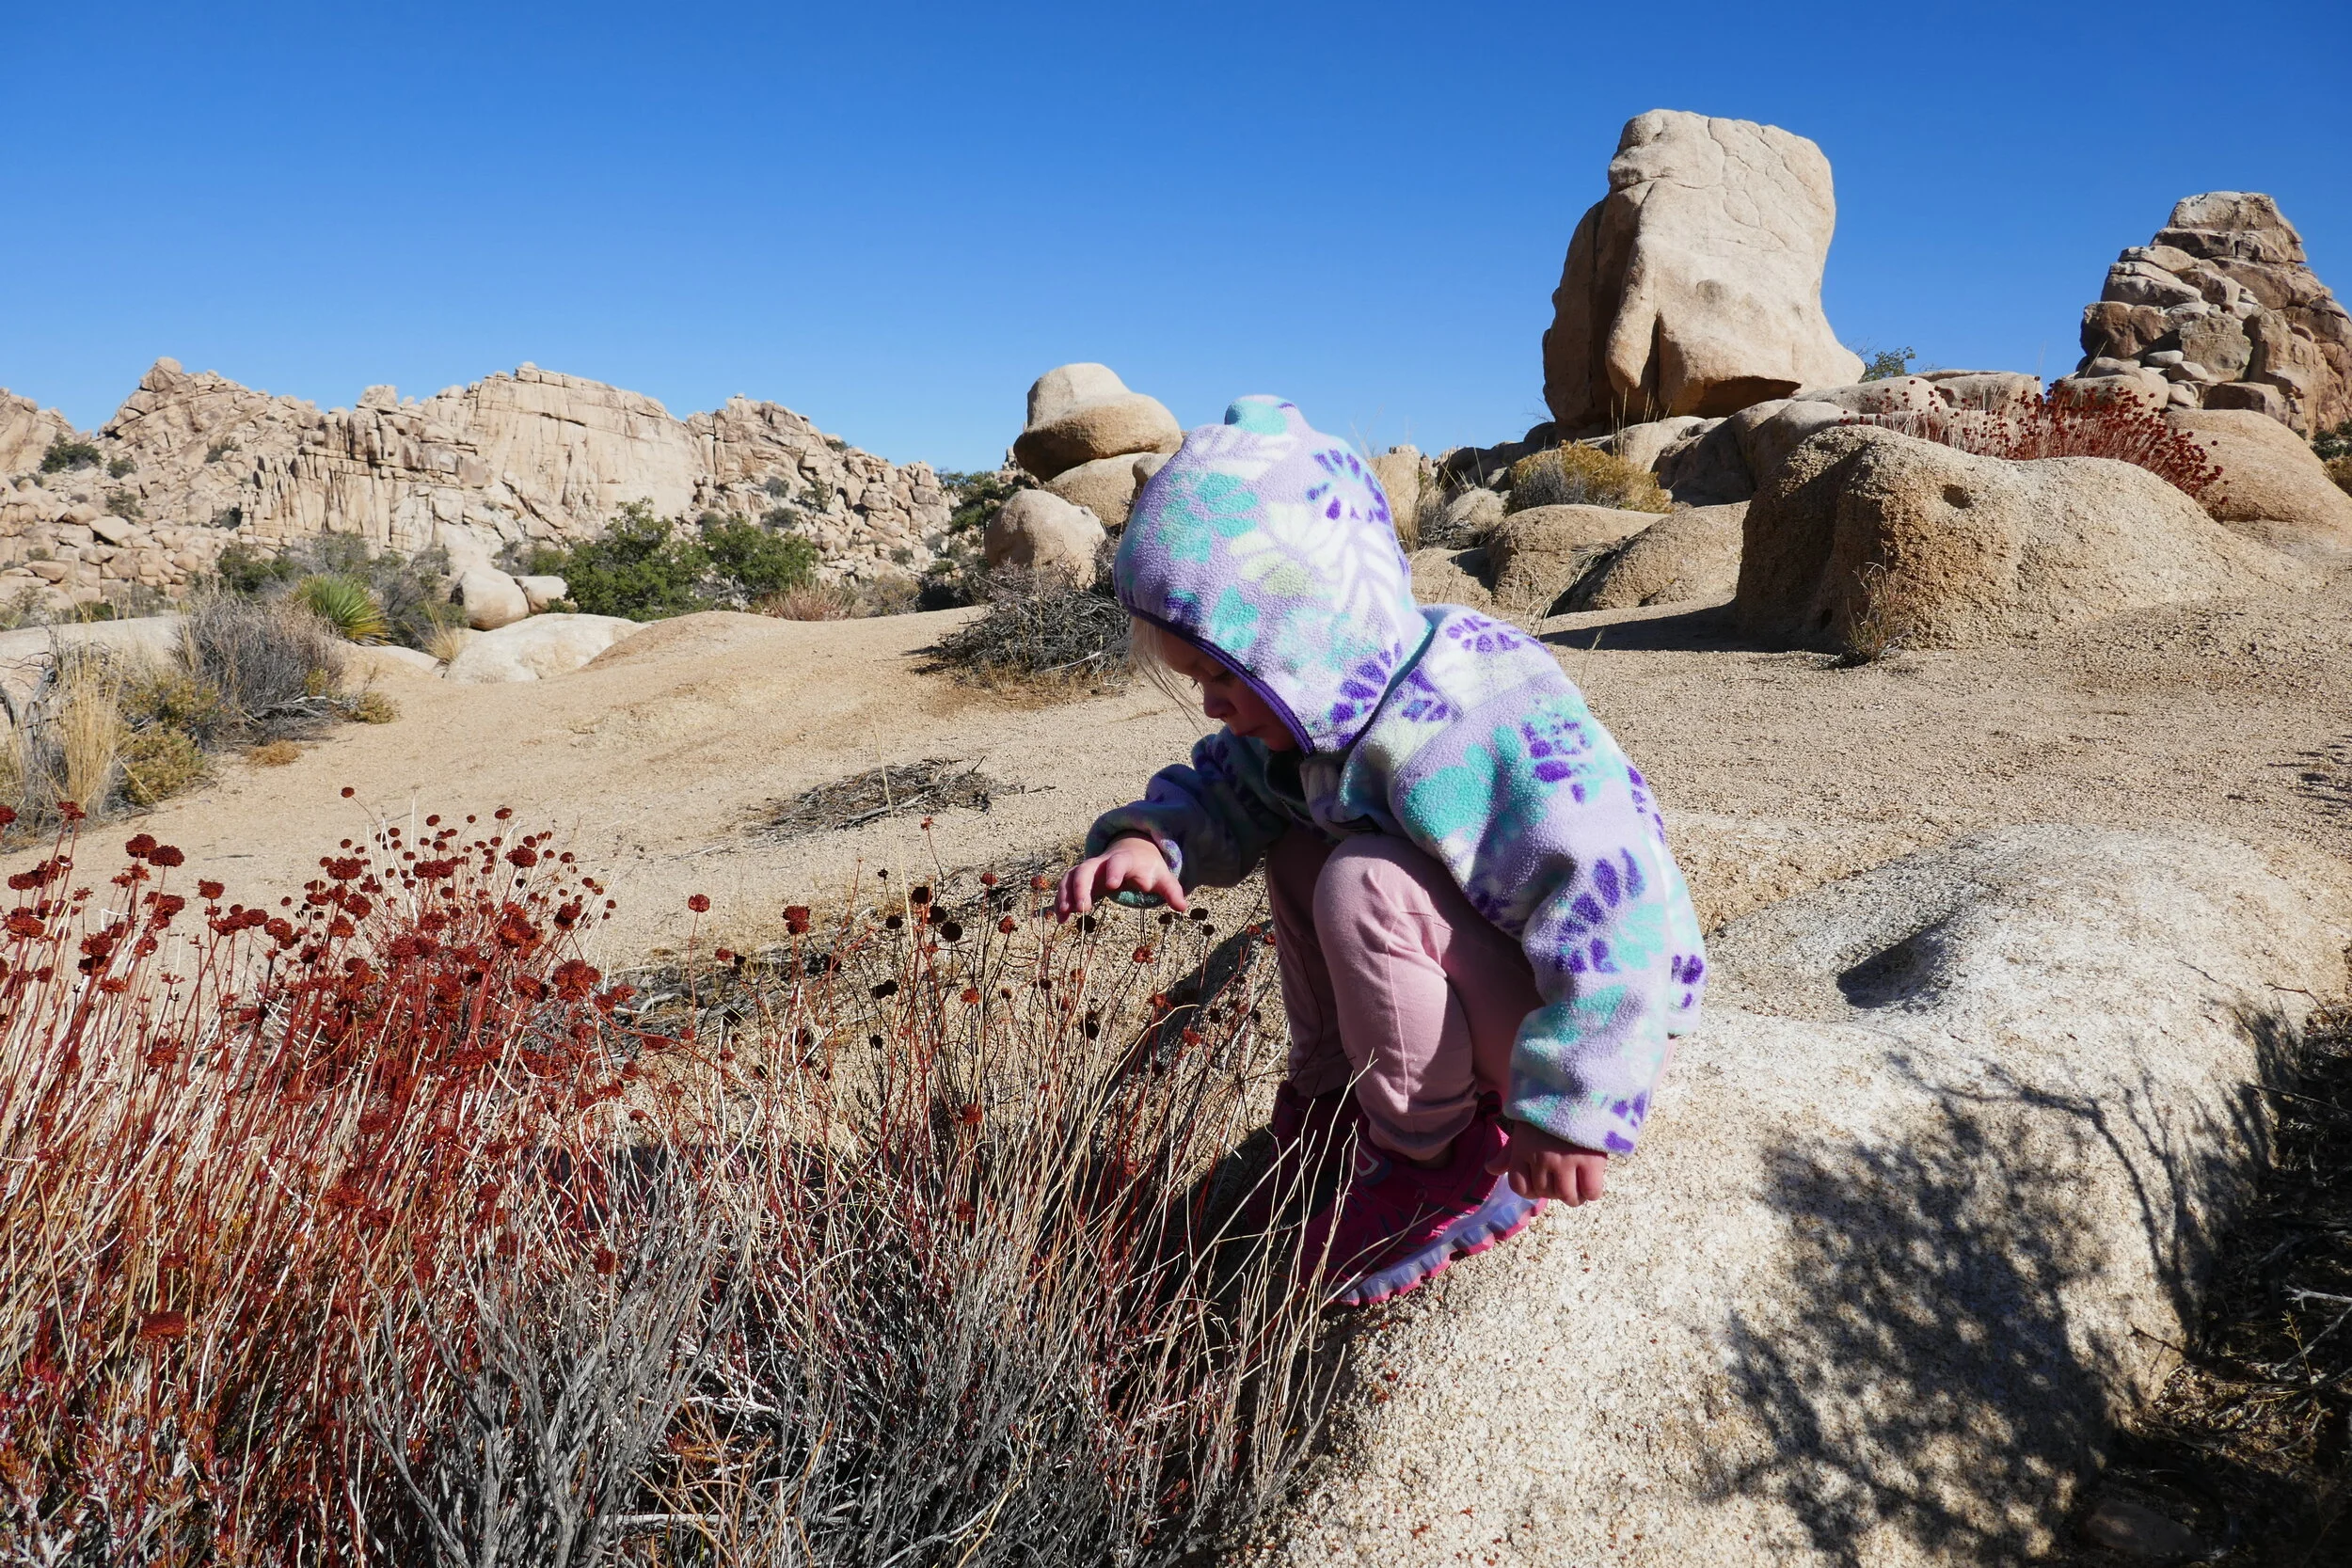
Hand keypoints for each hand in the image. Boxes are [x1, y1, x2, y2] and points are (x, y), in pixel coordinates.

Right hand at [1056, 836, 1187, 919]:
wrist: (1131, 853)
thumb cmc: (1147, 869)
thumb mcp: (1162, 878)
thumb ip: (1171, 891)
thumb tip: (1183, 907)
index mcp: (1124, 860)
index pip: (1117, 861)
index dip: (1114, 870)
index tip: (1112, 885)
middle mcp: (1102, 863)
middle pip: (1086, 869)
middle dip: (1082, 887)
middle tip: (1083, 909)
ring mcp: (1089, 869)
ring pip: (1071, 876)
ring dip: (1066, 894)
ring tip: (1065, 915)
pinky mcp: (1080, 879)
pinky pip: (1066, 886)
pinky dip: (1061, 901)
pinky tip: (1061, 919)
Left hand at [1488, 1120, 1608, 1204]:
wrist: (1577, 1087)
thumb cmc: (1548, 1108)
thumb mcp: (1523, 1129)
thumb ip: (1508, 1154)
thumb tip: (1490, 1169)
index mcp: (1522, 1151)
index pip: (1520, 1187)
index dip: (1532, 1189)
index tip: (1543, 1181)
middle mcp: (1541, 1160)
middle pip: (1545, 1193)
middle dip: (1554, 1189)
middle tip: (1564, 1176)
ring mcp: (1565, 1162)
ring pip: (1568, 1197)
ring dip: (1573, 1194)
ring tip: (1578, 1181)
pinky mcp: (1591, 1161)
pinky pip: (1591, 1192)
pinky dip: (1591, 1191)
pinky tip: (1591, 1179)